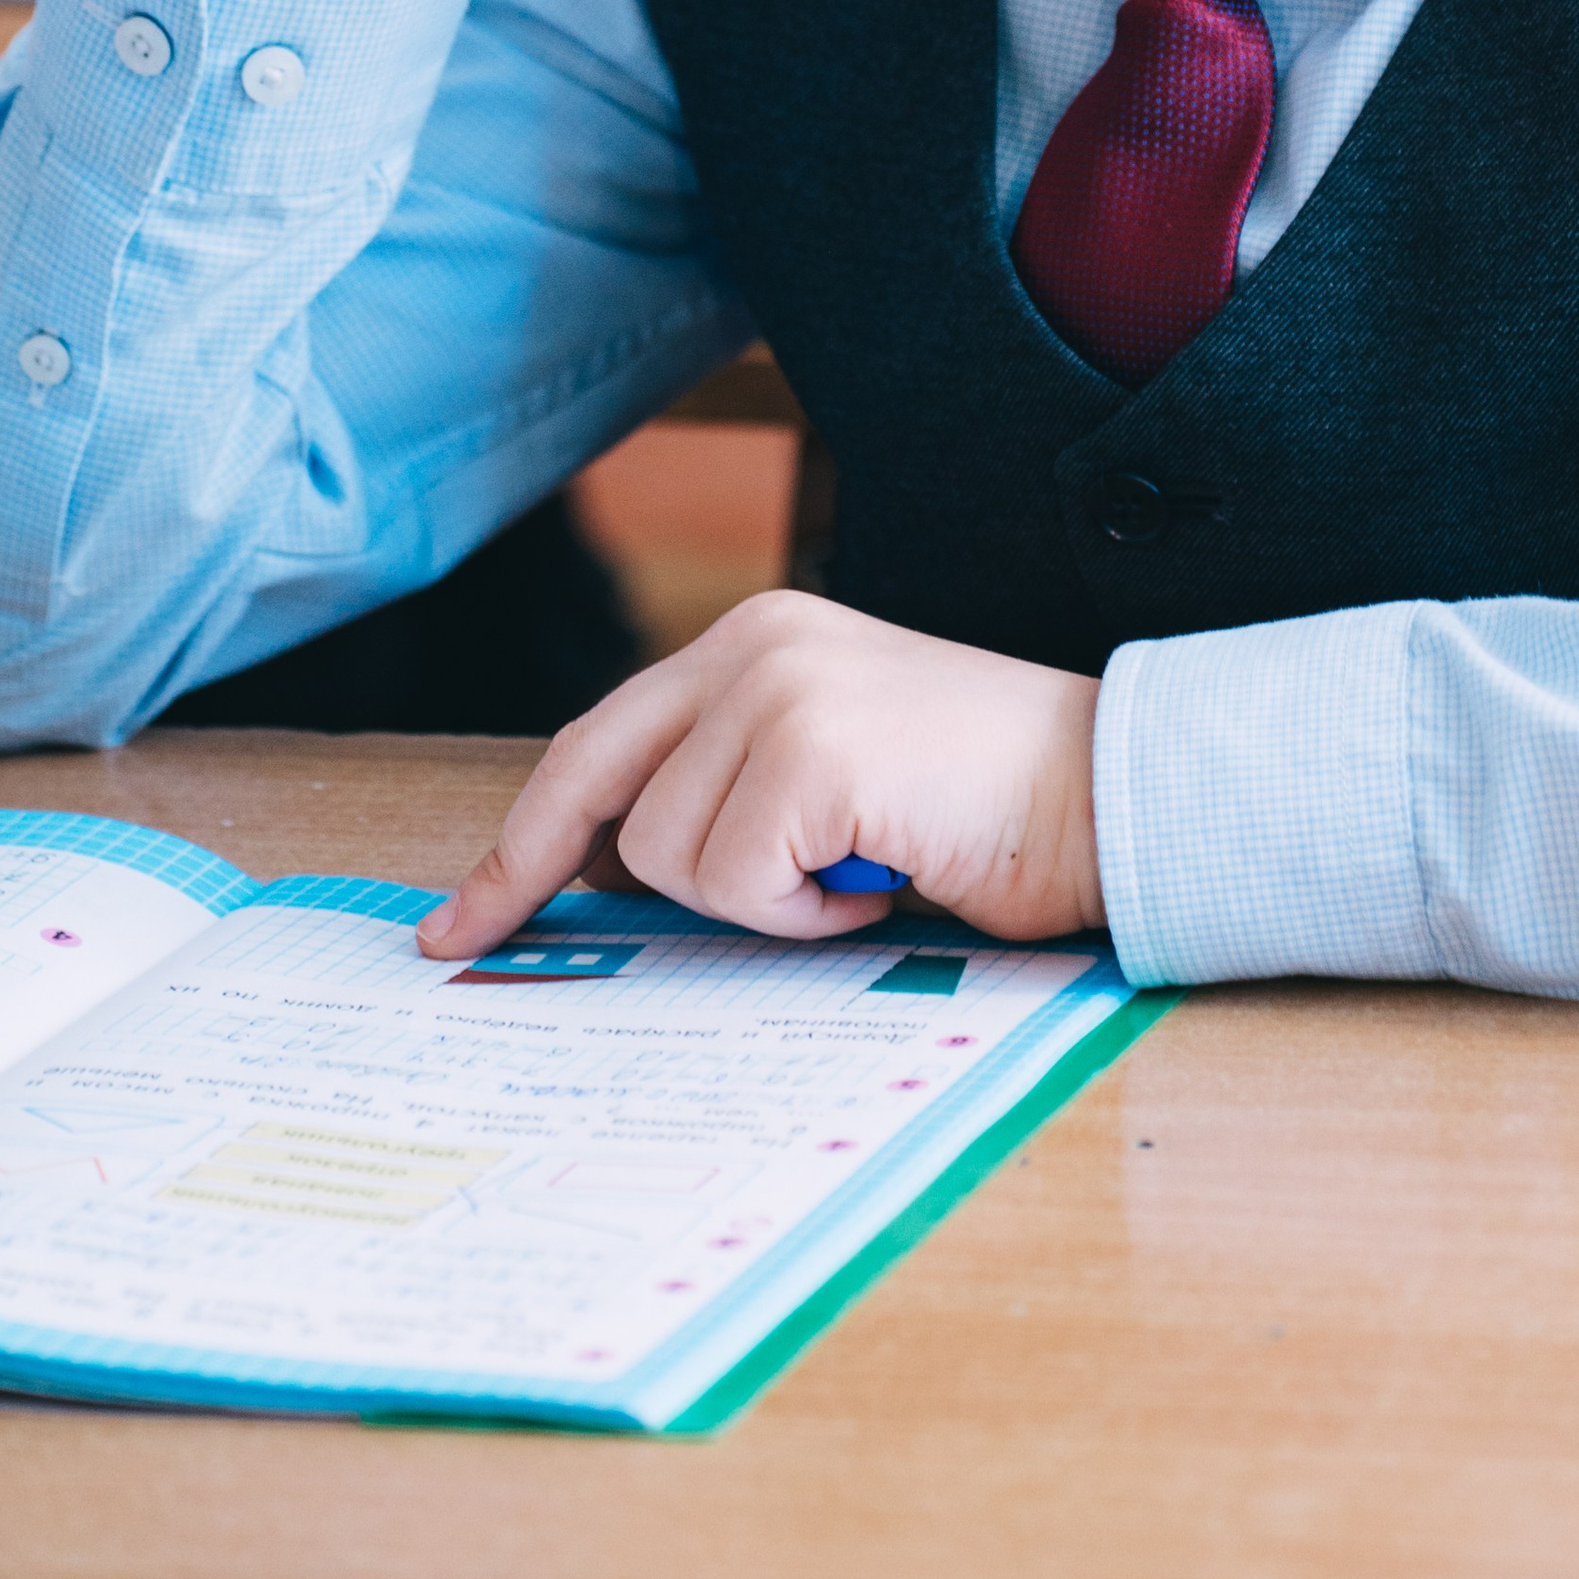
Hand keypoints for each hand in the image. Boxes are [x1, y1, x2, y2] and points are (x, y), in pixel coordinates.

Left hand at [416, 594, 1104, 956]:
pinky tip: (875, 878)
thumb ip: (729, 783)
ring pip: (665, 854)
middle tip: (470, 938)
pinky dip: (801, 913)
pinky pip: (734, 881)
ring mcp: (780, 691)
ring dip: (755, 900)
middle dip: (528, 869)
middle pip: (590, 777)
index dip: (525, 832)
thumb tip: (602, 867)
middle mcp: (756, 644)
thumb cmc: (984, 804)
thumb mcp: (830, 770)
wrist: (1109, 793)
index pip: (602, 738)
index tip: (469, 909)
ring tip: (852, 872)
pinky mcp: (811, 753)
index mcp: (758, 639)